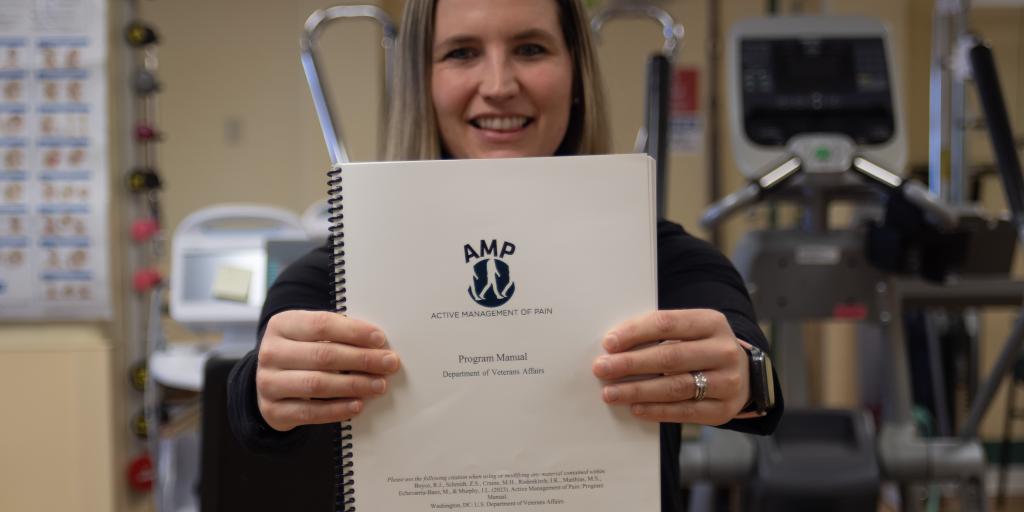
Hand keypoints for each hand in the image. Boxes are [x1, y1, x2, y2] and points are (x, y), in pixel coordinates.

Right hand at [255, 310, 400, 430]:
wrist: (272, 383)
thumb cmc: (303, 353)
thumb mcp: (312, 337)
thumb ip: (339, 336)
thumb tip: (379, 345)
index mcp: (282, 325)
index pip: (321, 325)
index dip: (353, 332)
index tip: (380, 339)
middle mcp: (270, 352)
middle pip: (322, 355)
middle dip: (362, 359)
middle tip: (389, 363)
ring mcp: (267, 383)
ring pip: (316, 384)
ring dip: (354, 385)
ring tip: (379, 385)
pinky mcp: (272, 410)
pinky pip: (309, 412)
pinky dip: (337, 409)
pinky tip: (358, 405)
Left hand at [591, 309, 750, 424]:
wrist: (743, 374)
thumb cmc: (701, 348)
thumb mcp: (689, 330)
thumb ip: (659, 333)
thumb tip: (615, 346)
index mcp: (712, 322)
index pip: (667, 323)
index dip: (635, 333)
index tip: (609, 343)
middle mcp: (724, 351)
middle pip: (670, 357)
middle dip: (631, 363)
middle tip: (602, 369)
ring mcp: (728, 382)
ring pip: (676, 386)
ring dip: (638, 390)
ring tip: (611, 392)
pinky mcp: (724, 409)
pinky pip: (685, 411)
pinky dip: (657, 410)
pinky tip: (635, 408)